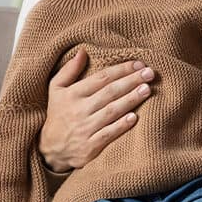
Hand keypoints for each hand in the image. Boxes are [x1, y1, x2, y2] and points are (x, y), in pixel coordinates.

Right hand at [39, 50, 154, 172]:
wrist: (51, 150)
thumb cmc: (59, 114)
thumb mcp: (56, 90)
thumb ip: (69, 70)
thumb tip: (83, 51)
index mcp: (72, 94)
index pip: (101, 78)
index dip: (121, 70)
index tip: (139, 64)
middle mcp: (79, 110)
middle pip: (109, 93)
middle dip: (131, 81)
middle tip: (150, 73)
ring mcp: (84, 129)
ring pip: (111, 112)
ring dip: (130, 100)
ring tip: (147, 89)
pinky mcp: (90, 147)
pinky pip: (108, 134)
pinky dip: (121, 126)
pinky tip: (135, 117)